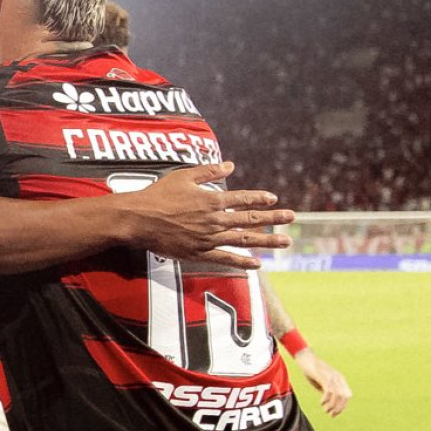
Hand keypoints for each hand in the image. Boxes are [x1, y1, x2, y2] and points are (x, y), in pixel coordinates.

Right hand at [123, 163, 291, 266]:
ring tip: (285, 242)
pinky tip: (258, 264)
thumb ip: (208, 172)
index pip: (242, 199)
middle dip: (273, 218)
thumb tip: (230, 165)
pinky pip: (225, 258)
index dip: (259, 198)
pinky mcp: (199, 253)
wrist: (138, 219)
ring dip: (267, 241)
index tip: (273, 198)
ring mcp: (208, 238)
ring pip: (244, 239)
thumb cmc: (158, 195)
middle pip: (250, 219)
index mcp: (212, 200)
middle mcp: (214, 220)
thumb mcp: (183, 176)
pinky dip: (242, 262)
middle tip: (292, 218)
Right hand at [295, 347, 351, 415]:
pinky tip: (321, 402)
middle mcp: (338, 378)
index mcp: (339, 379)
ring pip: (338, 395)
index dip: (343, 406)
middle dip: (339, 408)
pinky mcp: (324, 376)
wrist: (305, 357)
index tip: (334, 413)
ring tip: (326, 410)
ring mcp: (332, 376)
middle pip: (344, 397)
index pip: (347, 395)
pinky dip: (326, 399)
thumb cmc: (312, 370)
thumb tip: (329, 401)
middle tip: (330, 414)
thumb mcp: (321, 382)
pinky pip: (329, 390)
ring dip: (332, 405)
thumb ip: (327, 390)